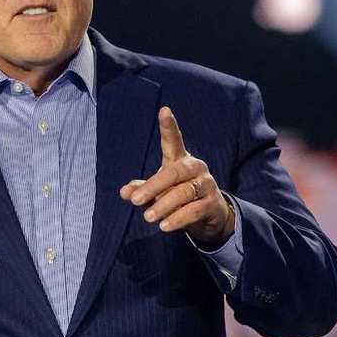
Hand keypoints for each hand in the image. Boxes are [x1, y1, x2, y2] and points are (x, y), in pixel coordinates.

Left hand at [118, 106, 232, 247]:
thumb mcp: (158, 192)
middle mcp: (195, 168)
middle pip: (174, 172)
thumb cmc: (178, 196)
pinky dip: (178, 218)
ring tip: (148, 217)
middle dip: (154, 187)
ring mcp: (206, 185)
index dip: (169, 126)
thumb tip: (124, 192)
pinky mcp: (212, 203)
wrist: (209, 216)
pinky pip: (194, 210)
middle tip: (135, 201)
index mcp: (180, 160)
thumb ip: (142, 189)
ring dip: (164, 206)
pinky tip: (164, 226)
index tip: (164, 110)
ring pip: (183, 192)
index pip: (174, 140)